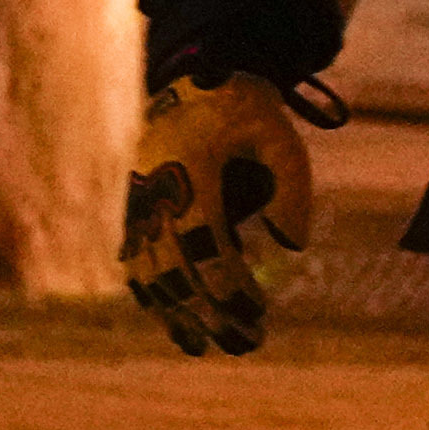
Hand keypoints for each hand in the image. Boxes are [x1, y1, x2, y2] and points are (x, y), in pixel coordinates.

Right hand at [121, 72, 316, 355]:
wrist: (196, 82)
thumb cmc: (248, 114)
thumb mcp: (283, 141)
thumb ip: (292, 191)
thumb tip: (291, 248)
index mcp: (189, 170)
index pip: (204, 240)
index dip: (226, 281)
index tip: (255, 311)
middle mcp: (156, 190)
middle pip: (174, 266)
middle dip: (207, 311)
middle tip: (244, 344)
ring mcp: (139, 200)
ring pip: (148, 269)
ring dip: (176, 312)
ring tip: (204, 347)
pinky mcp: (135, 207)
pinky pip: (136, 258)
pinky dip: (151, 293)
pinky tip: (174, 322)